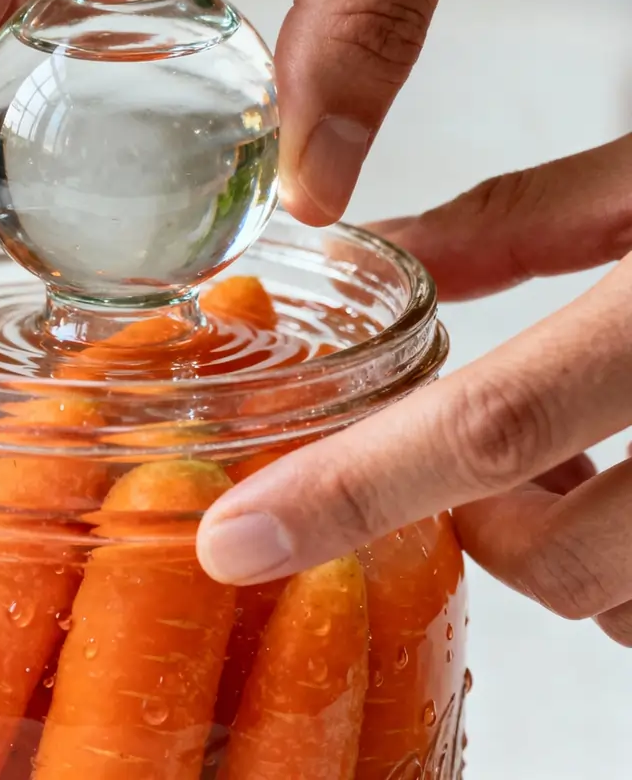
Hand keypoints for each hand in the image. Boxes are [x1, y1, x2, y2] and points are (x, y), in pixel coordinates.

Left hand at [198, 134, 631, 645]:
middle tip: (474, 452)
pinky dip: (629, 568)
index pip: (485, 426)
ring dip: (563, 549)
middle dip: (476, 519)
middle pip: (549, 554)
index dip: (346, 493)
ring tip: (581, 458)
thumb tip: (378, 245)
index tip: (238, 538)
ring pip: (623, 608)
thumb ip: (511, 223)